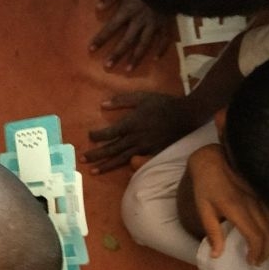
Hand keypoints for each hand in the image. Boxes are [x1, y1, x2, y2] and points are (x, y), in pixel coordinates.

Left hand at [84, 92, 199, 172]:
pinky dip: (126, 168)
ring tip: (93, 171)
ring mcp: (144, 148)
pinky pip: (137, 163)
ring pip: (121, 159)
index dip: (97, 136)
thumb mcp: (142, 97)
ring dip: (106, 165)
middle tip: (82, 160)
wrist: (186, 116)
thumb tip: (103, 104)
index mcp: (131, 124)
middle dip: (96, 155)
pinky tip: (118, 172)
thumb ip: (122, 100)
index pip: (109, 133)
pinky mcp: (153, 154)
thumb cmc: (163, 104)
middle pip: (112, 149)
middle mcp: (135, 138)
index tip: (89, 136)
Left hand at [89, 0, 176, 70]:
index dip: (101, 39)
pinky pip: (164, 40)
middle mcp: (140, 21)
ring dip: (135, 57)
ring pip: (144, 44)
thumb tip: (98, 8)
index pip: (111, 28)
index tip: (91, 49)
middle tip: (107, 66)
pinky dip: (160, 50)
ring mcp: (154, 24)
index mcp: (127, 11)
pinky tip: (155, 59)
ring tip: (128, 69)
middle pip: (126, 41)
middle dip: (116, 54)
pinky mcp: (167, 23)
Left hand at [187, 144, 268, 265]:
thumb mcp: (203, 209)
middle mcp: (253, 202)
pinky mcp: (265, 190)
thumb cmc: (205, 186)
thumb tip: (216, 255)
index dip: (256, 252)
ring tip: (264, 249)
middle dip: (265, 251)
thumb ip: (212, 232)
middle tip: (259, 260)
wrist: (213, 159)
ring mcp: (261, 195)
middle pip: (268, 233)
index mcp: (236, 208)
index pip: (255, 236)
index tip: (251, 261)